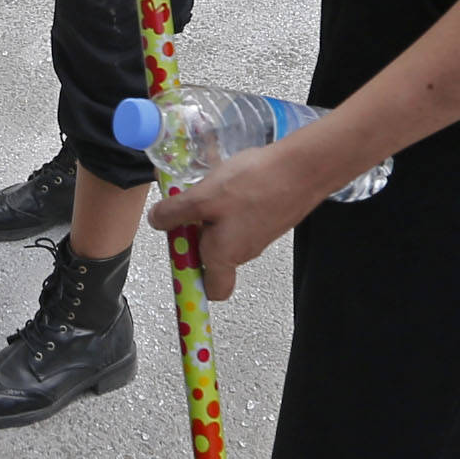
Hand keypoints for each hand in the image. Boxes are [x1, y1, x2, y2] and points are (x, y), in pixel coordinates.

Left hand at [143, 138, 336, 300]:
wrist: (303, 168)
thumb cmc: (253, 185)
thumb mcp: (202, 197)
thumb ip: (175, 213)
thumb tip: (156, 222)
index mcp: (224, 256)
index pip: (212, 290)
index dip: (193, 280)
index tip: (178, 255)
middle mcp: (243, 253)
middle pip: (212, 258)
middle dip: (195, 237)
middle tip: (186, 209)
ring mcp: (259, 236)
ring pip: (225, 236)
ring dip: (211, 218)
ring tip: (206, 190)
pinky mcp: (269, 219)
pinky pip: (240, 221)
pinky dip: (229, 206)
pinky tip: (228, 184)